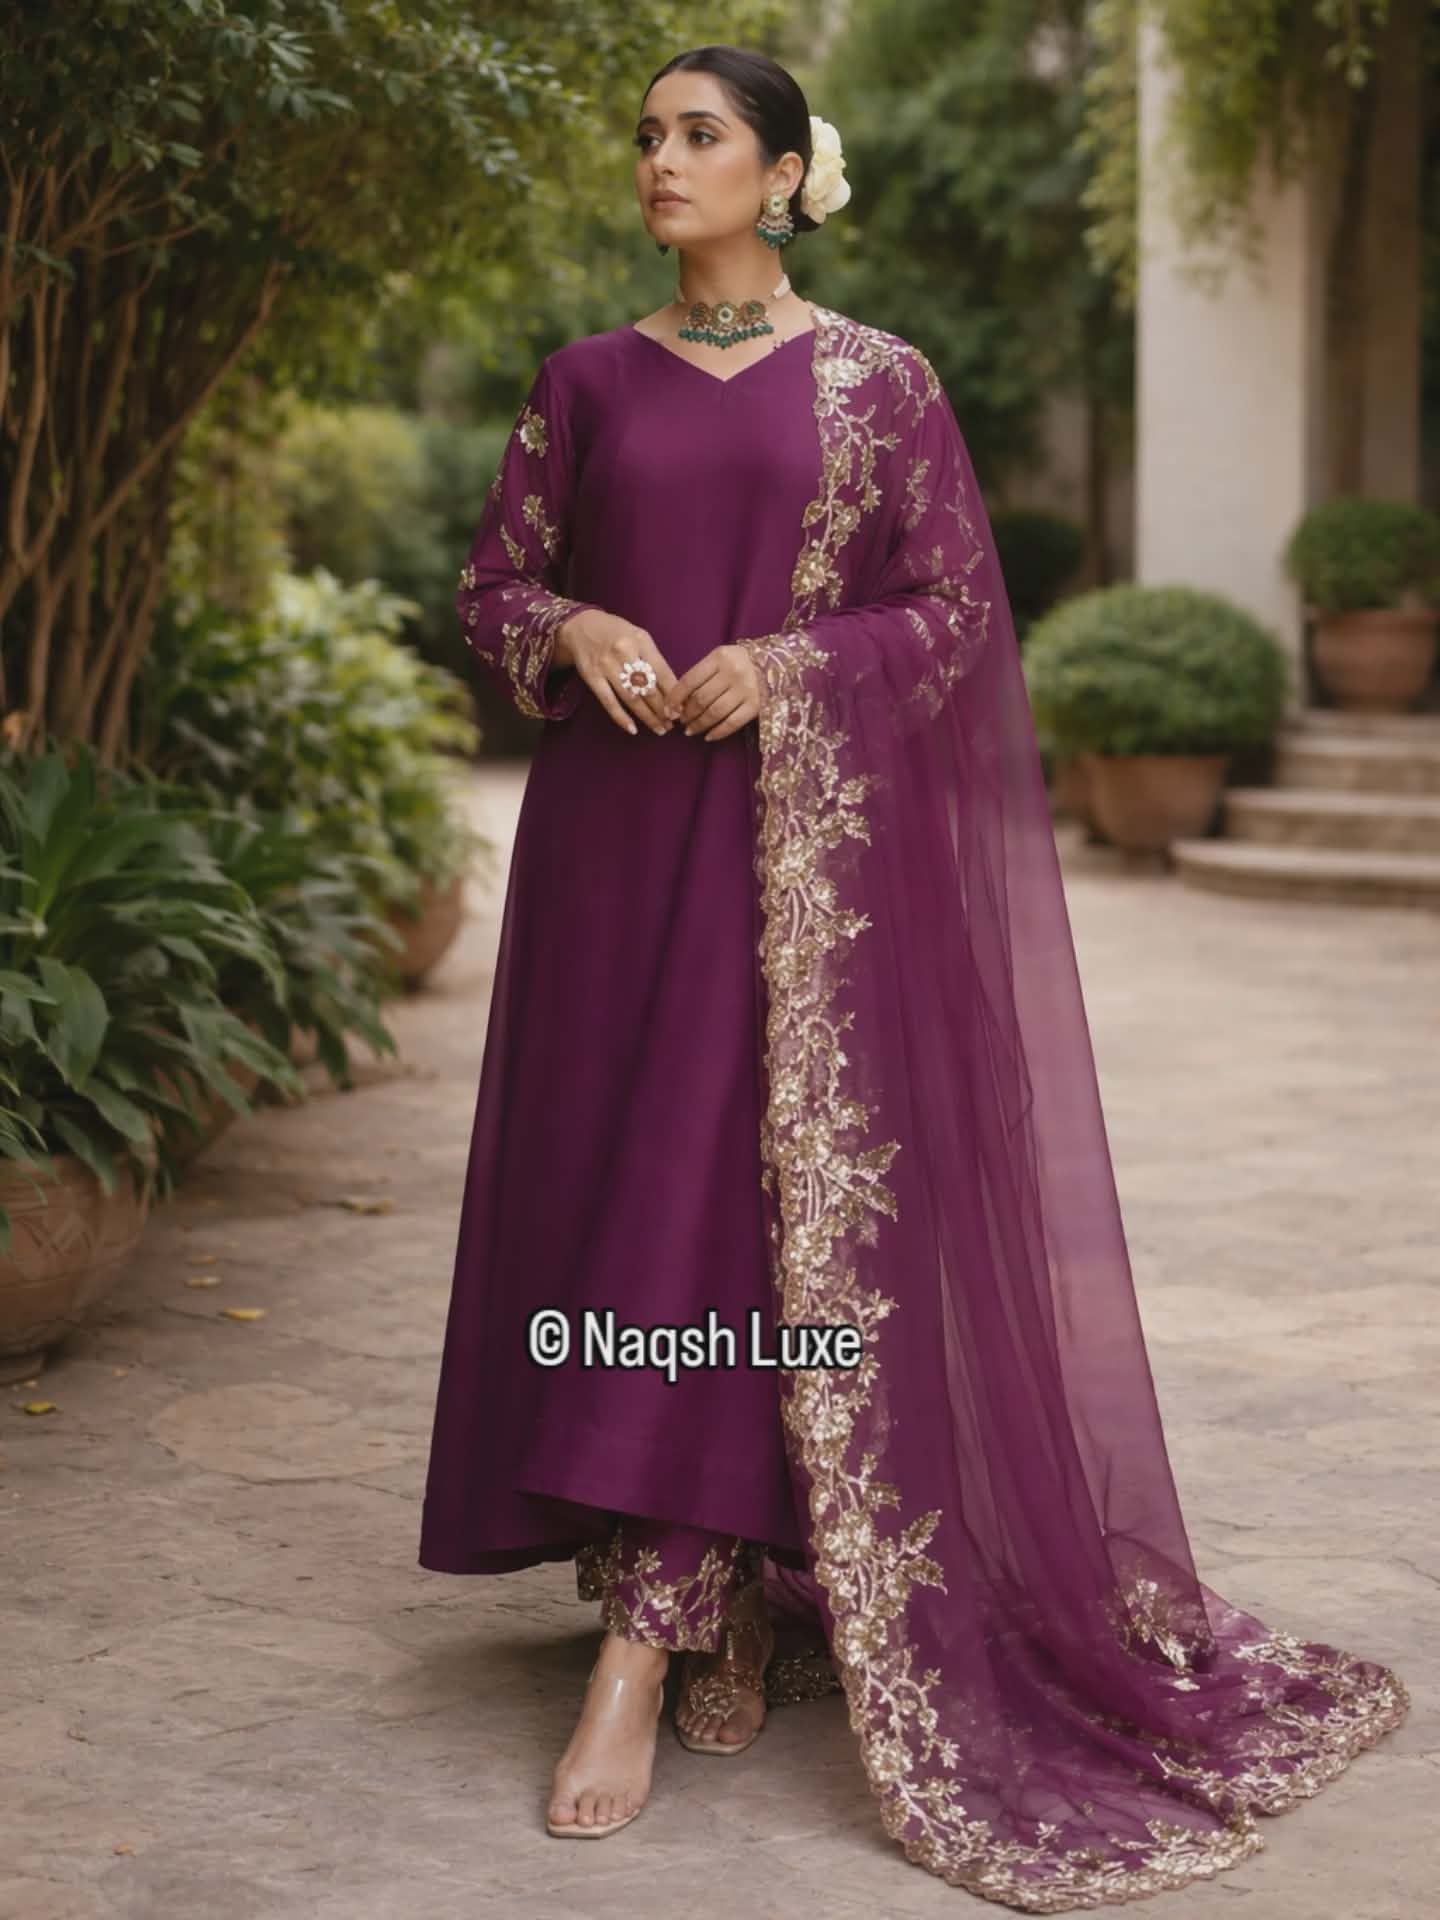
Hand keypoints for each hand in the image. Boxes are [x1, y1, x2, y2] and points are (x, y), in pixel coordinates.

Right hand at [555, 610, 676, 735]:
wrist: (580, 626)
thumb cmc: (616, 633)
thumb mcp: (639, 636)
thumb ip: (654, 658)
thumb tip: (672, 688)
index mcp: (640, 641)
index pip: (662, 671)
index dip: (673, 693)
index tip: (681, 709)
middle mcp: (624, 653)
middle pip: (648, 688)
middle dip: (663, 709)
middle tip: (672, 723)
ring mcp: (606, 666)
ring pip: (631, 698)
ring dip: (647, 717)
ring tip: (660, 729)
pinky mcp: (592, 677)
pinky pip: (609, 702)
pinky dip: (621, 717)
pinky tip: (633, 729)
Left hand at [662, 646, 764, 740]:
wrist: (776, 664)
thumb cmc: (740, 662)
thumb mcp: (720, 659)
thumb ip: (702, 675)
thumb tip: (678, 702)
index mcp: (720, 657)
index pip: (690, 680)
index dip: (676, 698)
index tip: (669, 710)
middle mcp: (733, 672)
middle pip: (701, 699)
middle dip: (687, 714)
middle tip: (681, 721)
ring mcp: (746, 690)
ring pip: (715, 713)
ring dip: (699, 724)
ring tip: (690, 730)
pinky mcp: (756, 705)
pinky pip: (732, 723)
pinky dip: (718, 732)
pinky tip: (709, 736)